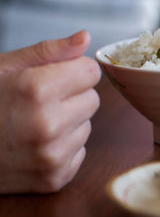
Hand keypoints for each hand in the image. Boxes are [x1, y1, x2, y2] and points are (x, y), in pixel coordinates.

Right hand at [0, 31, 100, 193]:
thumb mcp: (4, 67)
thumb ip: (49, 51)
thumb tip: (85, 37)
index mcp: (36, 90)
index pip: (91, 71)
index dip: (71, 71)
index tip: (50, 77)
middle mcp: (47, 125)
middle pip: (93, 99)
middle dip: (70, 97)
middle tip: (35, 103)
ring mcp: (51, 156)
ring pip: (87, 127)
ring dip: (67, 124)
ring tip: (30, 125)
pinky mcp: (54, 179)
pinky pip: (79, 153)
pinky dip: (62, 149)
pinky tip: (32, 146)